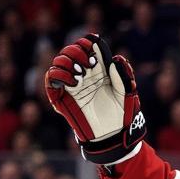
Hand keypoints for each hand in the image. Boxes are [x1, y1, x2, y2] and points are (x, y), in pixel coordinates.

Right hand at [44, 33, 146, 165]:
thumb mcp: (128, 94)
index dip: (88, 42)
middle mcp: (84, 75)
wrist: (113, 136)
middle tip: (89, 64)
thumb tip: (116, 59)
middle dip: (77, 51)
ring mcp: (72, 86)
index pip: (87, 47)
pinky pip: (51, 79)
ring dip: (68, 62)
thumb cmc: (123, 116)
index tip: (94, 45)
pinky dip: (59, 75)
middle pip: (71, 50)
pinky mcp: (62, 97)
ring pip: (59, 61)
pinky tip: (73, 82)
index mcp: (99, 70)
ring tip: (81, 74)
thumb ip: (124, 76)